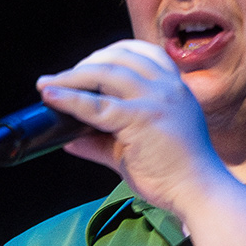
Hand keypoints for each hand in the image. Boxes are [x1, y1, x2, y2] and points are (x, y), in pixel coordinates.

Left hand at [37, 39, 229, 219]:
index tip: (86, 64)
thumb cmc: (172, 172)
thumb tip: (68, 139)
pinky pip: (96, 105)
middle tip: (58, 80)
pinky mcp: (141, 118)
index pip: (142, 52)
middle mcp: (168, 87)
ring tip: (46, 86)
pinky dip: (68, 99)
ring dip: (70, 78)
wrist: (199, 194)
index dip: (110, 53)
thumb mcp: (133, 148)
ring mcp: (156, 100)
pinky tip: (50, 96)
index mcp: (174, 88)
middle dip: (84, 65)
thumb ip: (101, 141)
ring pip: (104, 74)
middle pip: (118, 58)